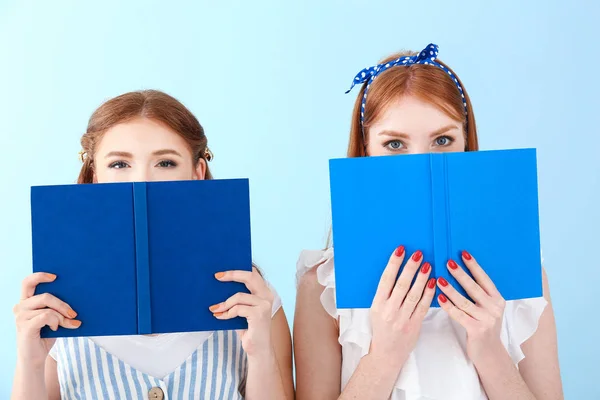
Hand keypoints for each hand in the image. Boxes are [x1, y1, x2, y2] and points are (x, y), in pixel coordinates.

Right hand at [13, 273, 80, 367]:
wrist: (35, 358)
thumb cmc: (45, 336)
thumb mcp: (54, 318)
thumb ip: (58, 307)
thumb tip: (78, 296)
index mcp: (25, 301)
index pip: (28, 282)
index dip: (40, 276)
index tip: (56, 276)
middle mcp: (20, 307)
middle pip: (45, 295)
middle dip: (63, 304)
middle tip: (73, 313)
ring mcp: (21, 317)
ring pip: (48, 307)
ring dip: (62, 316)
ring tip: (68, 324)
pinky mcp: (25, 326)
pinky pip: (46, 316)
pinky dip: (56, 321)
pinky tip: (56, 329)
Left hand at [210, 267, 274, 357]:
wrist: (258, 349)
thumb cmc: (248, 328)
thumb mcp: (243, 309)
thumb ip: (238, 298)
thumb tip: (220, 286)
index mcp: (264, 291)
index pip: (253, 274)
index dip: (238, 270)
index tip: (222, 272)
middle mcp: (267, 295)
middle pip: (249, 277)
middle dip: (232, 275)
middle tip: (217, 277)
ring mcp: (264, 305)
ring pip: (239, 296)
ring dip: (224, 303)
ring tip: (214, 308)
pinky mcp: (259, 315)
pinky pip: (237, 309)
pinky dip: (226, 313)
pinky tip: (220, 317)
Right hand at [369, 245, 435, 367]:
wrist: (387, 353)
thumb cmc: (381, 328)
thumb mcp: (376, 310)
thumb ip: (385, 293)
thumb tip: (396, 271)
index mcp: (377, 303)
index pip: (386, 279)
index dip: (393, 263)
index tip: (400, 250)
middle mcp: (389, 309)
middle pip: (401, 284)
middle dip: (410, 267)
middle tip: (418, 254)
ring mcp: (402, 318)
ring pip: (414, 294)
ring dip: (421, 278)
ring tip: (428, 265)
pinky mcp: (414, 324)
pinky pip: (423, 306)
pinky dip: (429, 294)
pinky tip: (433, 283)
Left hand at [436, 250, 505, 362]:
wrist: (490, 352)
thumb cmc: (483, 325)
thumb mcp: (487, 308)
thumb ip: (478, 294)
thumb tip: (459, 272)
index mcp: (497, 299)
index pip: (485, 279)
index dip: (474, 266)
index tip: (463, 253)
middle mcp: (494, 308)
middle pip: (474, 288)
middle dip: (460, 274)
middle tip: (448, 262)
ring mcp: (487, 319)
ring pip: (464, 301)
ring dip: (450, 289)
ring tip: (439, 279)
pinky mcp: (477, 330)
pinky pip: (459, 315)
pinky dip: (448, 305)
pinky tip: (439, 297)